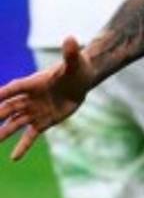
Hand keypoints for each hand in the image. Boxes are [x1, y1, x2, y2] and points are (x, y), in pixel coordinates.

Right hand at [0, 37, 95, 159]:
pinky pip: (30, 136)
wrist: (81, 80)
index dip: (2, 94)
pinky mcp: (43, 122)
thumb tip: (71, 39)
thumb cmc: (76, 68)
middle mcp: (29, 98)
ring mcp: (34, 111)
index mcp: (33, 83)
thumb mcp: (76, 61)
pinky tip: (14, 158)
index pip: (14, 89)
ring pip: (15, 124)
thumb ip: (70, 53)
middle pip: (8, 108)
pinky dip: (22, 146)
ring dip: (3, 133)